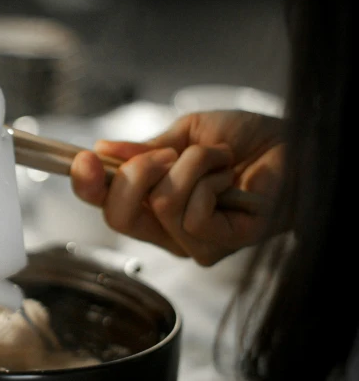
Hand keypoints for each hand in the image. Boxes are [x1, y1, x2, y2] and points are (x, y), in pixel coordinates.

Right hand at [70, 110, 284, 264]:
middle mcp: (169, 232)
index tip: (82, 158)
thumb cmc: (250, 141)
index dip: (87, 185)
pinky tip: (230, 177)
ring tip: (218, 159)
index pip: (106, 207)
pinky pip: (191, 213)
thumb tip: (103, 150)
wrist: (298, 144)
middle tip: (168, 153)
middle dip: (136, 172)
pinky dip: (208, 179)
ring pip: (159, 205)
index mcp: (154, 206)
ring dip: (189, 165)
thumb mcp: (186, 136)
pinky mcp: (220, 243)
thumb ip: (145, 150)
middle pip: (117, 217)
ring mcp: (193, 243)